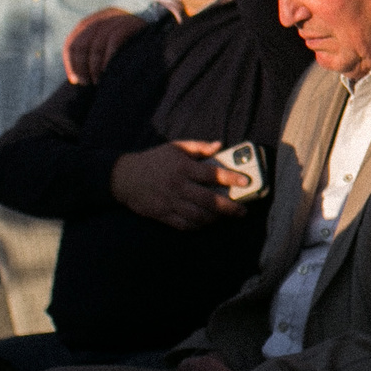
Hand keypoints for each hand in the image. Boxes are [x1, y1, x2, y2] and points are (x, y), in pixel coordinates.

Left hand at [64, 7, 150, 83]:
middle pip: (82, 43)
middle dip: (81, 66)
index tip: (75, 80)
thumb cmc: (133, 45)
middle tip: (86, 83)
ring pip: (96, 44)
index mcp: (92, 21)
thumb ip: (93, 53)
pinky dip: (108, 58)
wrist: (160, 30)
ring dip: (94, 66)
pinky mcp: (130, 23)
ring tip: (98, 81)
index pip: (72, 42)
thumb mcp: (108, 44)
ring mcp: (116, 18)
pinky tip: (108, 71)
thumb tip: (76, 78)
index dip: (71, 63)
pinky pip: (113, 41)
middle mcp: (102, 17)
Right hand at [111, 139, 247, 229]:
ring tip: (226, 217)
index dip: (231, 178)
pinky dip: (198, 226)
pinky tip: (207, 222)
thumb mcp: (176, 147)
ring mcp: (170, 202)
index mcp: (183, 168)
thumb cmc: (154, 160)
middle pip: (209, 200)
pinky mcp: (162, 214)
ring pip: (198, 216)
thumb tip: (219, 145)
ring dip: (215, 218)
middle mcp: (178, 186)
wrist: (125, 177)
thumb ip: (199, 147)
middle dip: (229, 207)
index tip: (245, 182)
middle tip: (242, 211)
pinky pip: (184, 225)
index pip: (212, 174)